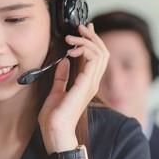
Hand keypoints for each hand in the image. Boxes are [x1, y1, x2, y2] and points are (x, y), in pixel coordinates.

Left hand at [38, 23, 108, 152]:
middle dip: (92, 36)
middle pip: (102, 52)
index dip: (93, 41)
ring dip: (87, 41)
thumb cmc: (55, 118)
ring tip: (73, 38)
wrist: (55, 132)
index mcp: (87, 84)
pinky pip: (92, 60)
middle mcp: (92, 82)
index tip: (84, 30)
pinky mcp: (86, 85)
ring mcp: (91, 84)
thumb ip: (61, 77)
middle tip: (81, 27)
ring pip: (100, 53)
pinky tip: (70, 51)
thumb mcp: (56, 92)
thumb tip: (62, 62)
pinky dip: (83, 50)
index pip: (97, 57)